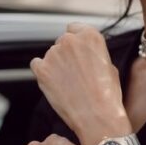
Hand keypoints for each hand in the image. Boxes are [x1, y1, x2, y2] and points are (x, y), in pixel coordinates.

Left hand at [29, 23, 130, 144]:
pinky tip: (53, 82)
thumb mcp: (109, 65)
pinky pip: (36, 64)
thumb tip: (84, 53)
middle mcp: (69, 40)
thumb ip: (93, 52)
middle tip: (75, 72)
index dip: (76, 41)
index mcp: (90, 35)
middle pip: (62, 41)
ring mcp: (53, 54)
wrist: (96, 115)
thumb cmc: (107, 94)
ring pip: (50, 54)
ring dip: (55, 64)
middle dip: (66, 54)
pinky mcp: (41, 69)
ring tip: (68, 83)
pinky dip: (42, 71)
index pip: (75, 28)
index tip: (78, 52)